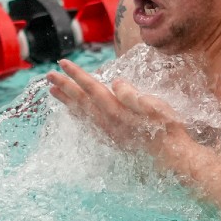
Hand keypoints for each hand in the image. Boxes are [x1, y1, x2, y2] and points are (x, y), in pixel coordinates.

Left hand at [46, 59, 187, 160]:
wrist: (172, 157)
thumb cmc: (167, 129)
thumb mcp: (155, 106)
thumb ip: (132, 94)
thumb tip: (115, 83)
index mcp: (117, 110)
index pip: (92, 88)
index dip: (77, 75)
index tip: (63, 64)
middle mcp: (108, 121)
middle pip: (81, 101)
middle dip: (65, 86)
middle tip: (49, 75)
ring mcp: (109, 132)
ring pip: (82, 113)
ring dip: (67, 101)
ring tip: (53, 92)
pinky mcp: (113, 139)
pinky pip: (88, 124)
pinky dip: (77, 116)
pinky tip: (74, 113)